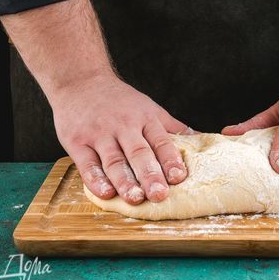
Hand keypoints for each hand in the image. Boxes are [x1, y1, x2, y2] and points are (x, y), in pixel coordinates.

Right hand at [51, 73, 190, 203]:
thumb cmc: (120, 100)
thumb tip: (202, 140)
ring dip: (125, 181)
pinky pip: (87, 164)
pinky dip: (96, 180)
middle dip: (150, 175)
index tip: (179, 177)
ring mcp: (99, 134)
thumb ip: (173, 128)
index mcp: (145, 119)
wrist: (80, 80)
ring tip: (135, 199)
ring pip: (114, 161)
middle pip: (139, 153)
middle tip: (160, 195)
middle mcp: (124, 126)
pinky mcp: (77, 142)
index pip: (161, 141)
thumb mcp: (149, 108)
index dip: (170, 160)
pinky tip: (105, 192)